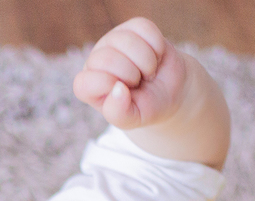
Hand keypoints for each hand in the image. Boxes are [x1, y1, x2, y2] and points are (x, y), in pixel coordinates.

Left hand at [73, 17, 188, 130]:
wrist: (170, 91)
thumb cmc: (146, 107)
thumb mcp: (132, 119)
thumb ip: (119, 113)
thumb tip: (118, 89)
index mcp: (88, 87)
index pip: (84, 83)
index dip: (108, 87)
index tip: (125, 93)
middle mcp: (95, 61)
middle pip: (107, 59)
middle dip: (132, 74)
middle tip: (138, 83)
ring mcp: (113, 41)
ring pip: (126, 41)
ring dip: (146, 61)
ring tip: (147, 71)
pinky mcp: (132, 27)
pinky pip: (143, 28)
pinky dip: (156, 46)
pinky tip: (155, 56)